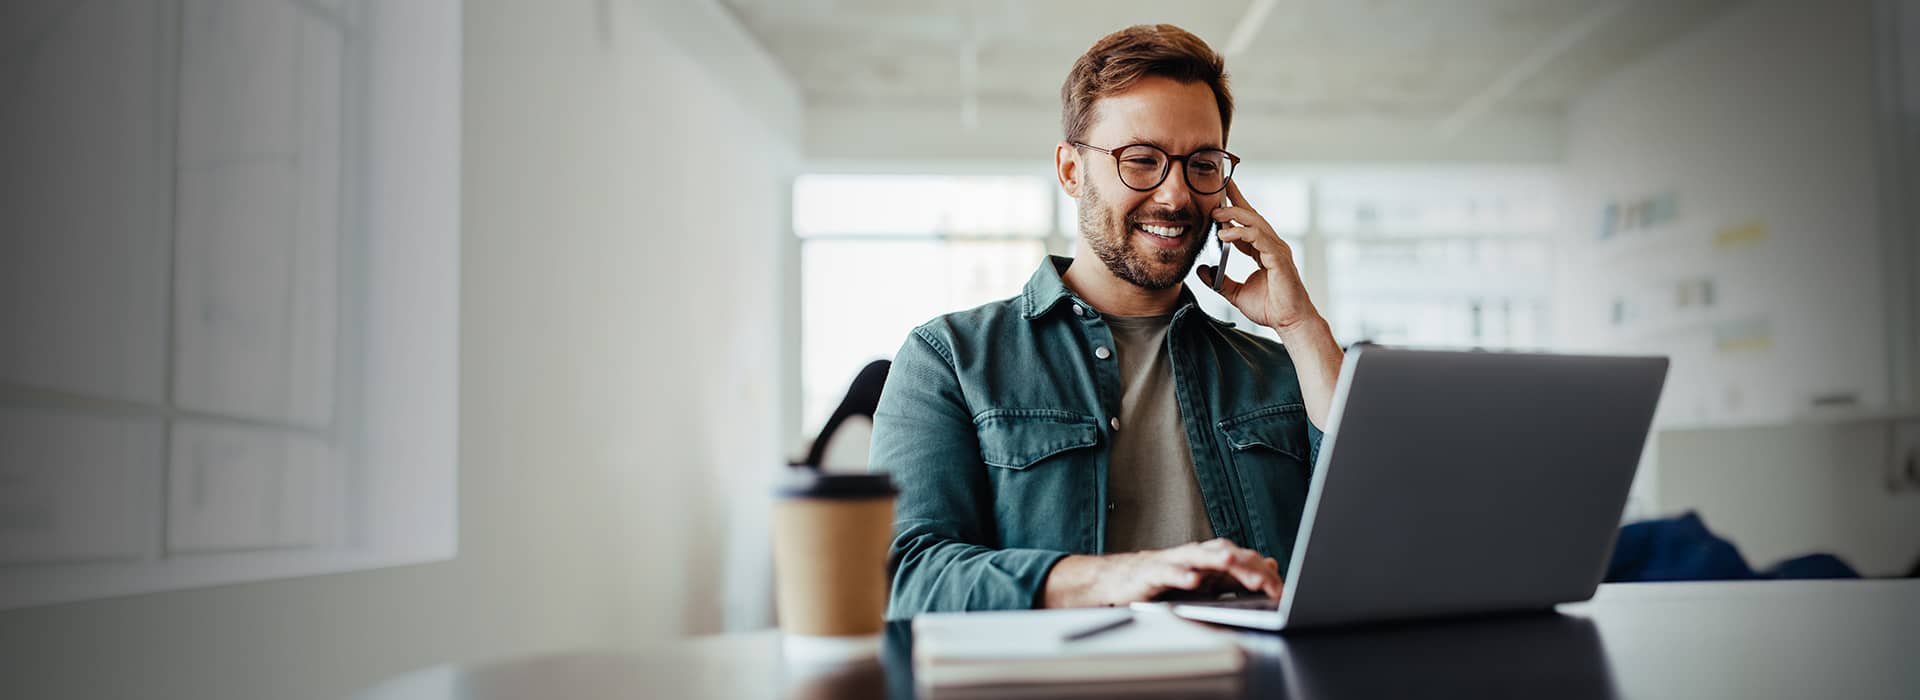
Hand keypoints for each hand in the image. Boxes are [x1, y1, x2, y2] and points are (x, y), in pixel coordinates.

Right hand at [1042, 538, 1283, 607]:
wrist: (1121, 581)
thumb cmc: (1165, 581)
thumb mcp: (1206, 581)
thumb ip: (1237, 575)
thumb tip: (1270, 566)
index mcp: (1210, 559)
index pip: (1243, 561)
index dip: (1262, 574)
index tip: (1281, 591)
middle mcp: (1195, 555)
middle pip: (1225, 554)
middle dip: (1246, 567)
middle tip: (1266, 582)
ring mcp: (1173, 562)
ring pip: (1198, 557)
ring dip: (1216, 559)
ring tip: (1232, 564)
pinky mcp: (1152, 573)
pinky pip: (1168, 573)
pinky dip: (1181, 576)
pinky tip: (1192, 582)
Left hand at [1198, 178, 1320, 332]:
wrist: (1289, 322)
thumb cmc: (1270, 308)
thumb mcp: (1235, 293)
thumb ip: (1219, 281)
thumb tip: (1202, 271)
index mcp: (1263, 251)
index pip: (1247, 223)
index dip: (1234, 208)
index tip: (1220, 195)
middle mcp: (1271, 246)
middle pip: (1252, 216)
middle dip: (1235, 201)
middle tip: (1216, 193)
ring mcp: (1277, 250)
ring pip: (1255, 222)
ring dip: (1234, 215)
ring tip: (1215, 215)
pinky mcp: (1278, 258)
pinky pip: (1258, 238)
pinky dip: (1241, 233)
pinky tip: (1225, 235)